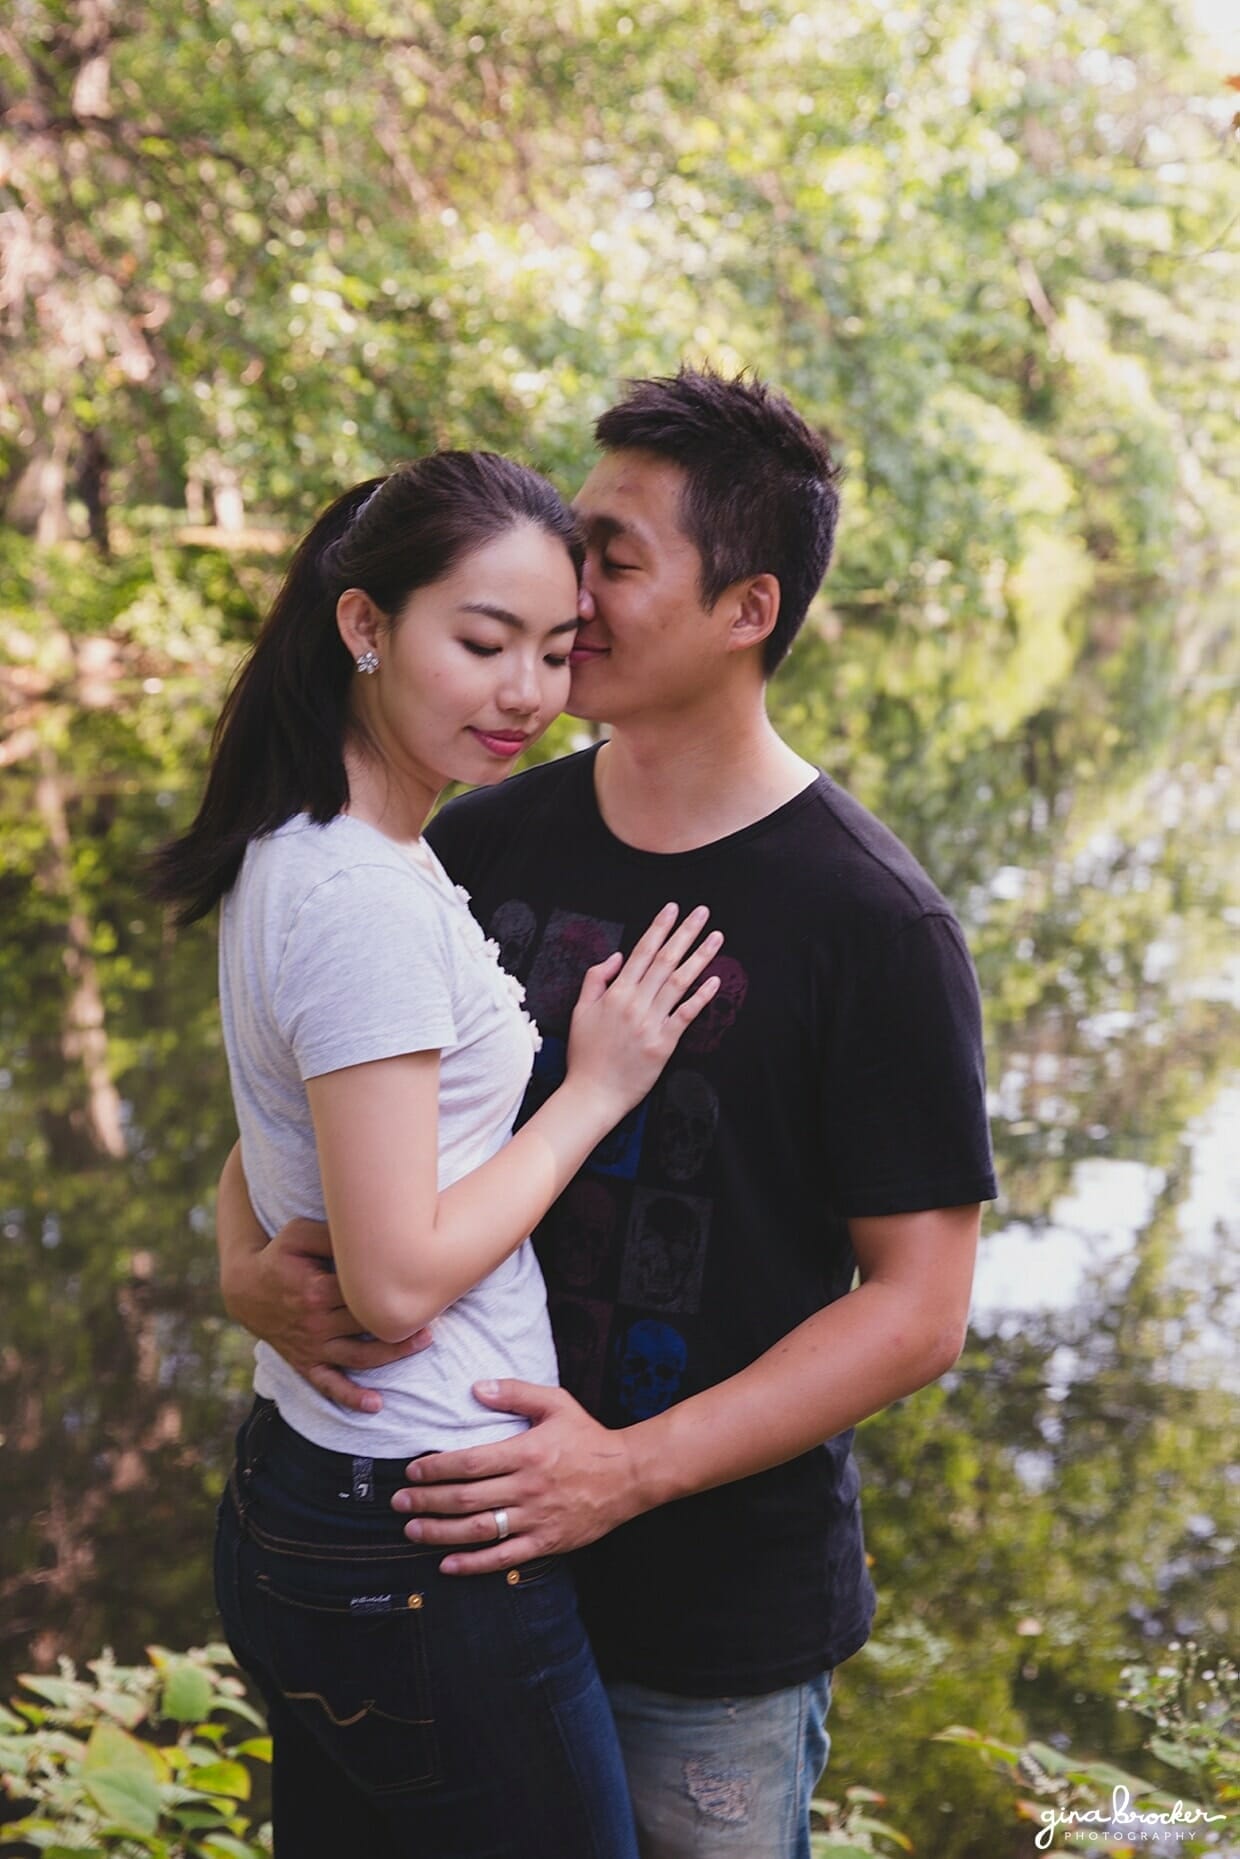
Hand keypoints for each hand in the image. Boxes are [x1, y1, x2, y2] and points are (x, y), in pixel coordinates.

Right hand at [222, 1217, 431, 1412]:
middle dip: (402, 1317)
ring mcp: (312, 1346)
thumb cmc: (278, 1256)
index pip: (364, 1291)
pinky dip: (350, 1397)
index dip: (393, 1285)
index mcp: (315, 1290)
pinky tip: (375, 1405)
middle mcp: (315, 1322)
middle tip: (435, 1307)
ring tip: (424, 1341)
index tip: (420, 1278)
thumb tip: (366, 1231)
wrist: (246, 1289)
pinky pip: (328, 1385)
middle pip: (369, 1323)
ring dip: (394, 1353)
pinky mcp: (306, 1362)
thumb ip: (330, 1233)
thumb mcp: (298, 1234)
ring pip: (360, 1356)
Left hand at [391, 1380, 638, 1572]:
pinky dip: (473, 1564)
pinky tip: (447, 1564)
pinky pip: (504, 1558)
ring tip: (412, 1530)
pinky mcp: (546, 1543)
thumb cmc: (588, 1438)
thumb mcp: (556, 1403)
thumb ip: (515, 1392)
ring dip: (440, 1532)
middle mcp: (528, 1488)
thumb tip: (476, 1388)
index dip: (436, 1468)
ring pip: (479, 1530)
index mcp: (527, 1452)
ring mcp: (536, 1518)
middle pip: (466, 1498)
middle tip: (399, 1503)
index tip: (412, 1471)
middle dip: (427, 1501)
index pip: (470, 1462)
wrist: (629, 1476)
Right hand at [567, 904, 721, 1120]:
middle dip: (685, 933)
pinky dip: (701, 997)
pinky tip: (714, 980)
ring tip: (716, 938)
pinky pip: (686, 1015)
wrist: (592, 1093)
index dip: (659, 928)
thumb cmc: (586, 1054)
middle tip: (702, 913)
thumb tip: (618, 956)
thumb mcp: (579, 1011)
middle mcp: (635, 1003)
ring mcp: (651, 1023)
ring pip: (679, 982)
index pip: (642, 952)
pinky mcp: (664, 1044)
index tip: (673, 910)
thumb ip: (596, 979)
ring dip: (699, 957)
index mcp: (616, 993)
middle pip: (665, 960)